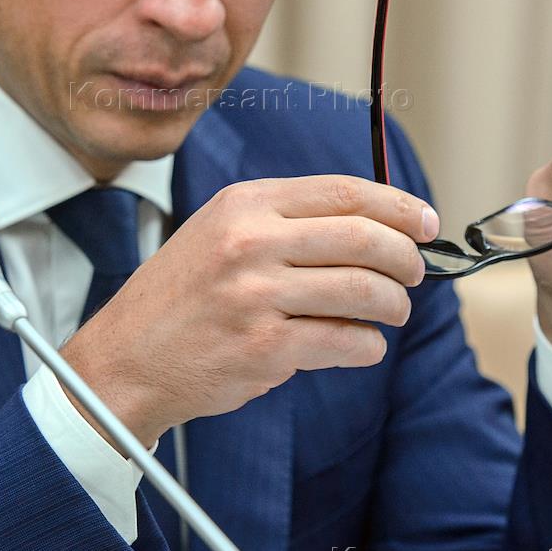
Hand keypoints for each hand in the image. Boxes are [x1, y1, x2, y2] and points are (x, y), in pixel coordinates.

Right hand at [60, 175, 433, 446]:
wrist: (126, 358)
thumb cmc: (182, 296)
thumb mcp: (220, 231)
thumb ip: (286, 221)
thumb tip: (374, 225)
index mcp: (245, 204)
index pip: (343, 192)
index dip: (397, 206)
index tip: (425, 222)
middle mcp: (250, 241)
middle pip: (363, 237)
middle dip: (405, 256)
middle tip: (414, 273)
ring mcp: (257, 295)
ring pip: (363, 290)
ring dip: (394, 305)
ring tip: (392, 312)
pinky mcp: (265, 348)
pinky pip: (346, 341)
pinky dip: (368, 346)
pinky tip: (361, 345)